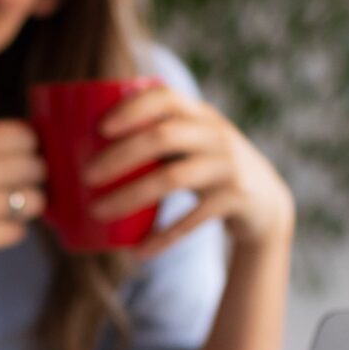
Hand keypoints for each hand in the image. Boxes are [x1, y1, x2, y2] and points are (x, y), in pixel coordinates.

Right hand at [0, 119, 46, 283]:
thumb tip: (40, 143)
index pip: (22, 136)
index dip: (30, 150)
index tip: (23, 160)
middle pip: (34, 167)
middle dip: (33, 180)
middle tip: (17, 189)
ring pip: (34, 200)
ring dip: (28, 207)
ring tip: (10, 210)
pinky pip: (19, 230)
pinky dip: (11, 232)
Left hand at [81, 86, 294, 261]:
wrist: (266, 202)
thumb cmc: (208, 169)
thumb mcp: (191, 143)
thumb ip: (155, 138)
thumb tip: (83, 152)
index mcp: (199, 114)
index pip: (164, 97)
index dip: (132, 109)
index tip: (100, 128)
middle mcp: (215, 135)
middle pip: (162, 137)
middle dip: (120, 156)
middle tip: (86, 176)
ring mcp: (226, 166)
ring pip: (172, 178)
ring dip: (130, 196)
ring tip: (98, 212)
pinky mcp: (234, 199)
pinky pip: (192, 219)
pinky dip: (163, 236)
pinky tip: (138, 251)